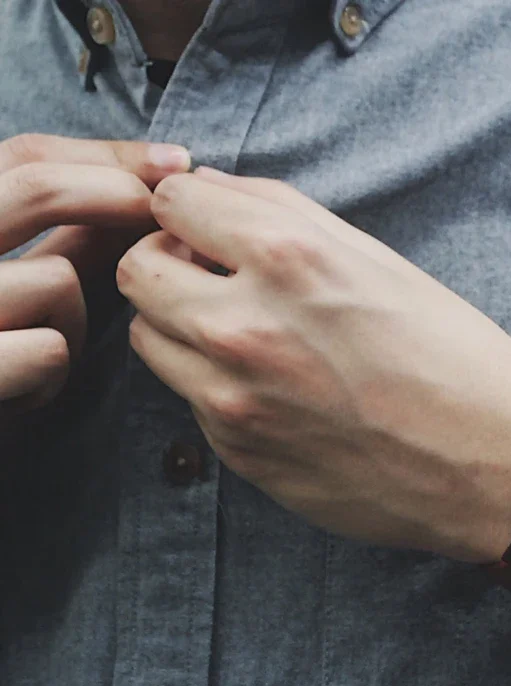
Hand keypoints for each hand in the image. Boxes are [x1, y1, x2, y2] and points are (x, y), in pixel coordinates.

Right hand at [0, 133, 190, 416]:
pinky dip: (54, 373)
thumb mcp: (19, 282)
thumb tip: (137, 190)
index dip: (107, 155)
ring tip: (57, 347)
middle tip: (166, 217)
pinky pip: (48, 350)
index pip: (23, 156)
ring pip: (54, 278)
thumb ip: (65, 236)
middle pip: (32, 186)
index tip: (178, 162)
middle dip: (117, 193)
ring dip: (78, 316)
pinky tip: (33, 392)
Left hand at [118, 167, 510, 562]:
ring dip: (182, 326)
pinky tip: (275, 391)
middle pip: (138, 274)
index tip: (205, 225)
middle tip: (211, 276)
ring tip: (244, 336)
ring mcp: (234, 400)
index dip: (186, 208)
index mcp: (289, 261)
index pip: (172, 204)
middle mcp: (244, 329)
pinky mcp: (239, 454)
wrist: (489, 462)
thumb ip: (284, 213)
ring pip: (151, 341)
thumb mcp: (380, 260)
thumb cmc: (451, 356)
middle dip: (167, 264)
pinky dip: (215, 384)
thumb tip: (209, 191)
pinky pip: (191, 401)